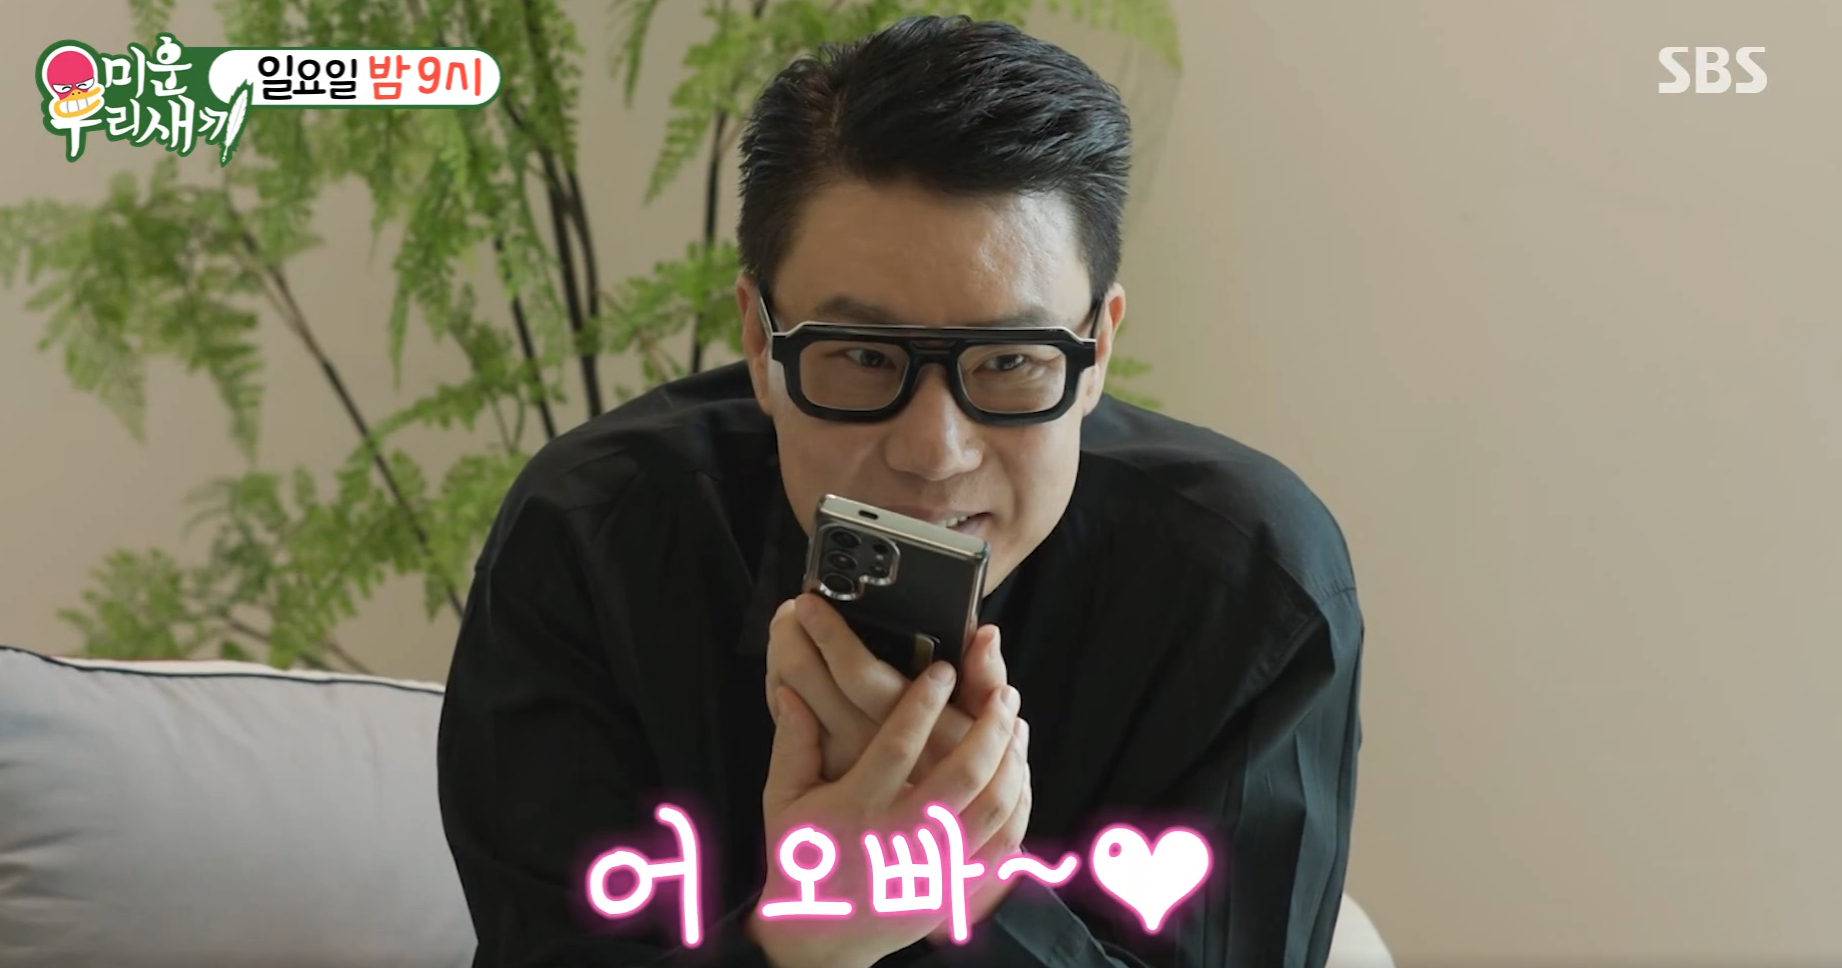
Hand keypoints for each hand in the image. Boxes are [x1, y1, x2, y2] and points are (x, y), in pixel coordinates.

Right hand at [765, 594, 1033, 940]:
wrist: (819, 940)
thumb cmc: (801, 860)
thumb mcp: (783, 801)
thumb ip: (792, 743)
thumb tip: (790, 687)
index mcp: (856, 809)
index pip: (897, 745)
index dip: (923, 703)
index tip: (942, 668)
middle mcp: (900, 838)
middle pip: (962, 774)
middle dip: (989, 726)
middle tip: (1002, 692)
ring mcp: (934, 867)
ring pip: (992, 807)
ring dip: (1011, 759)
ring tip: (1016, 722)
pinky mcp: (955, 888)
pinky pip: (1003, 844)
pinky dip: (1019, 804)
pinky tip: (1019, 772)